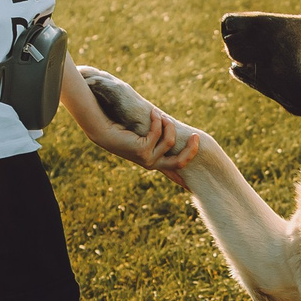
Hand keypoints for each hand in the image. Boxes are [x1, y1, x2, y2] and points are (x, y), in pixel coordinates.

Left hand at [70, 65, 201, 182]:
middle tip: (197, 136)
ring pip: (170, 142)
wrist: (103, 129)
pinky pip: (158, 133)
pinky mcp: (142, 151)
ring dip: (169, 125)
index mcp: (153, 162)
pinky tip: (153, 113)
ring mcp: (147, 159)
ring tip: (161, 115)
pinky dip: (158, 120)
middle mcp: (151, 164)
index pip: (174, 172)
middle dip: (192, 149)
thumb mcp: (145, 134)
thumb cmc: (123, 128)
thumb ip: (159, 135)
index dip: (185, 178)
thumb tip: (174, 127)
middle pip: (180, 162)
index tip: (194, 187)